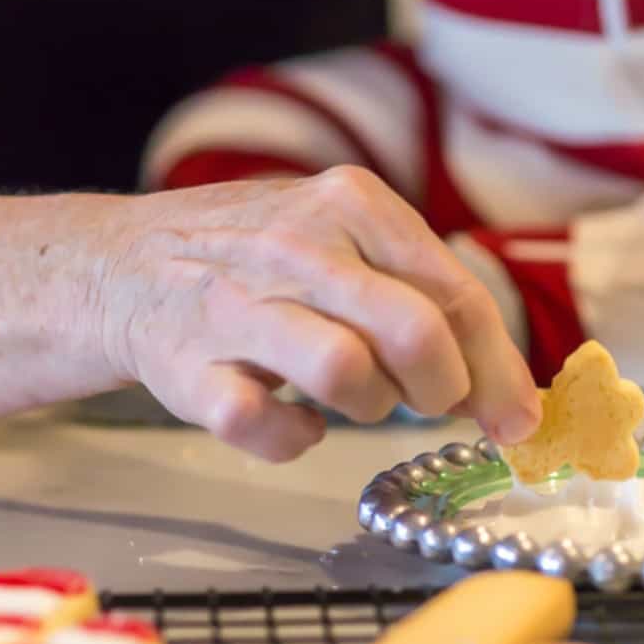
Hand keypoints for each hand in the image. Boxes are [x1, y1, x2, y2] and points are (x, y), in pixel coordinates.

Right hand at [96, 166, 542, 462]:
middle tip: (431, 403)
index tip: (518, 419)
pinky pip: (265, 426)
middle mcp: (296, 247)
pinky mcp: (189, 370)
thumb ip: (421, 292)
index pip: (456, 294)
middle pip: (416, 333)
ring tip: (354, 397)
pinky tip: (294, 421)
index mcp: (351, 204)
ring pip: (346, 374)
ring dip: (370, 406)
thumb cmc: (260, 259)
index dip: (499, 370)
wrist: (124, 263)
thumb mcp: (342, 234)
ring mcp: (238, 308)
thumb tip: (508, 388)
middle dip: (444, 389)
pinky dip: (294, 439)